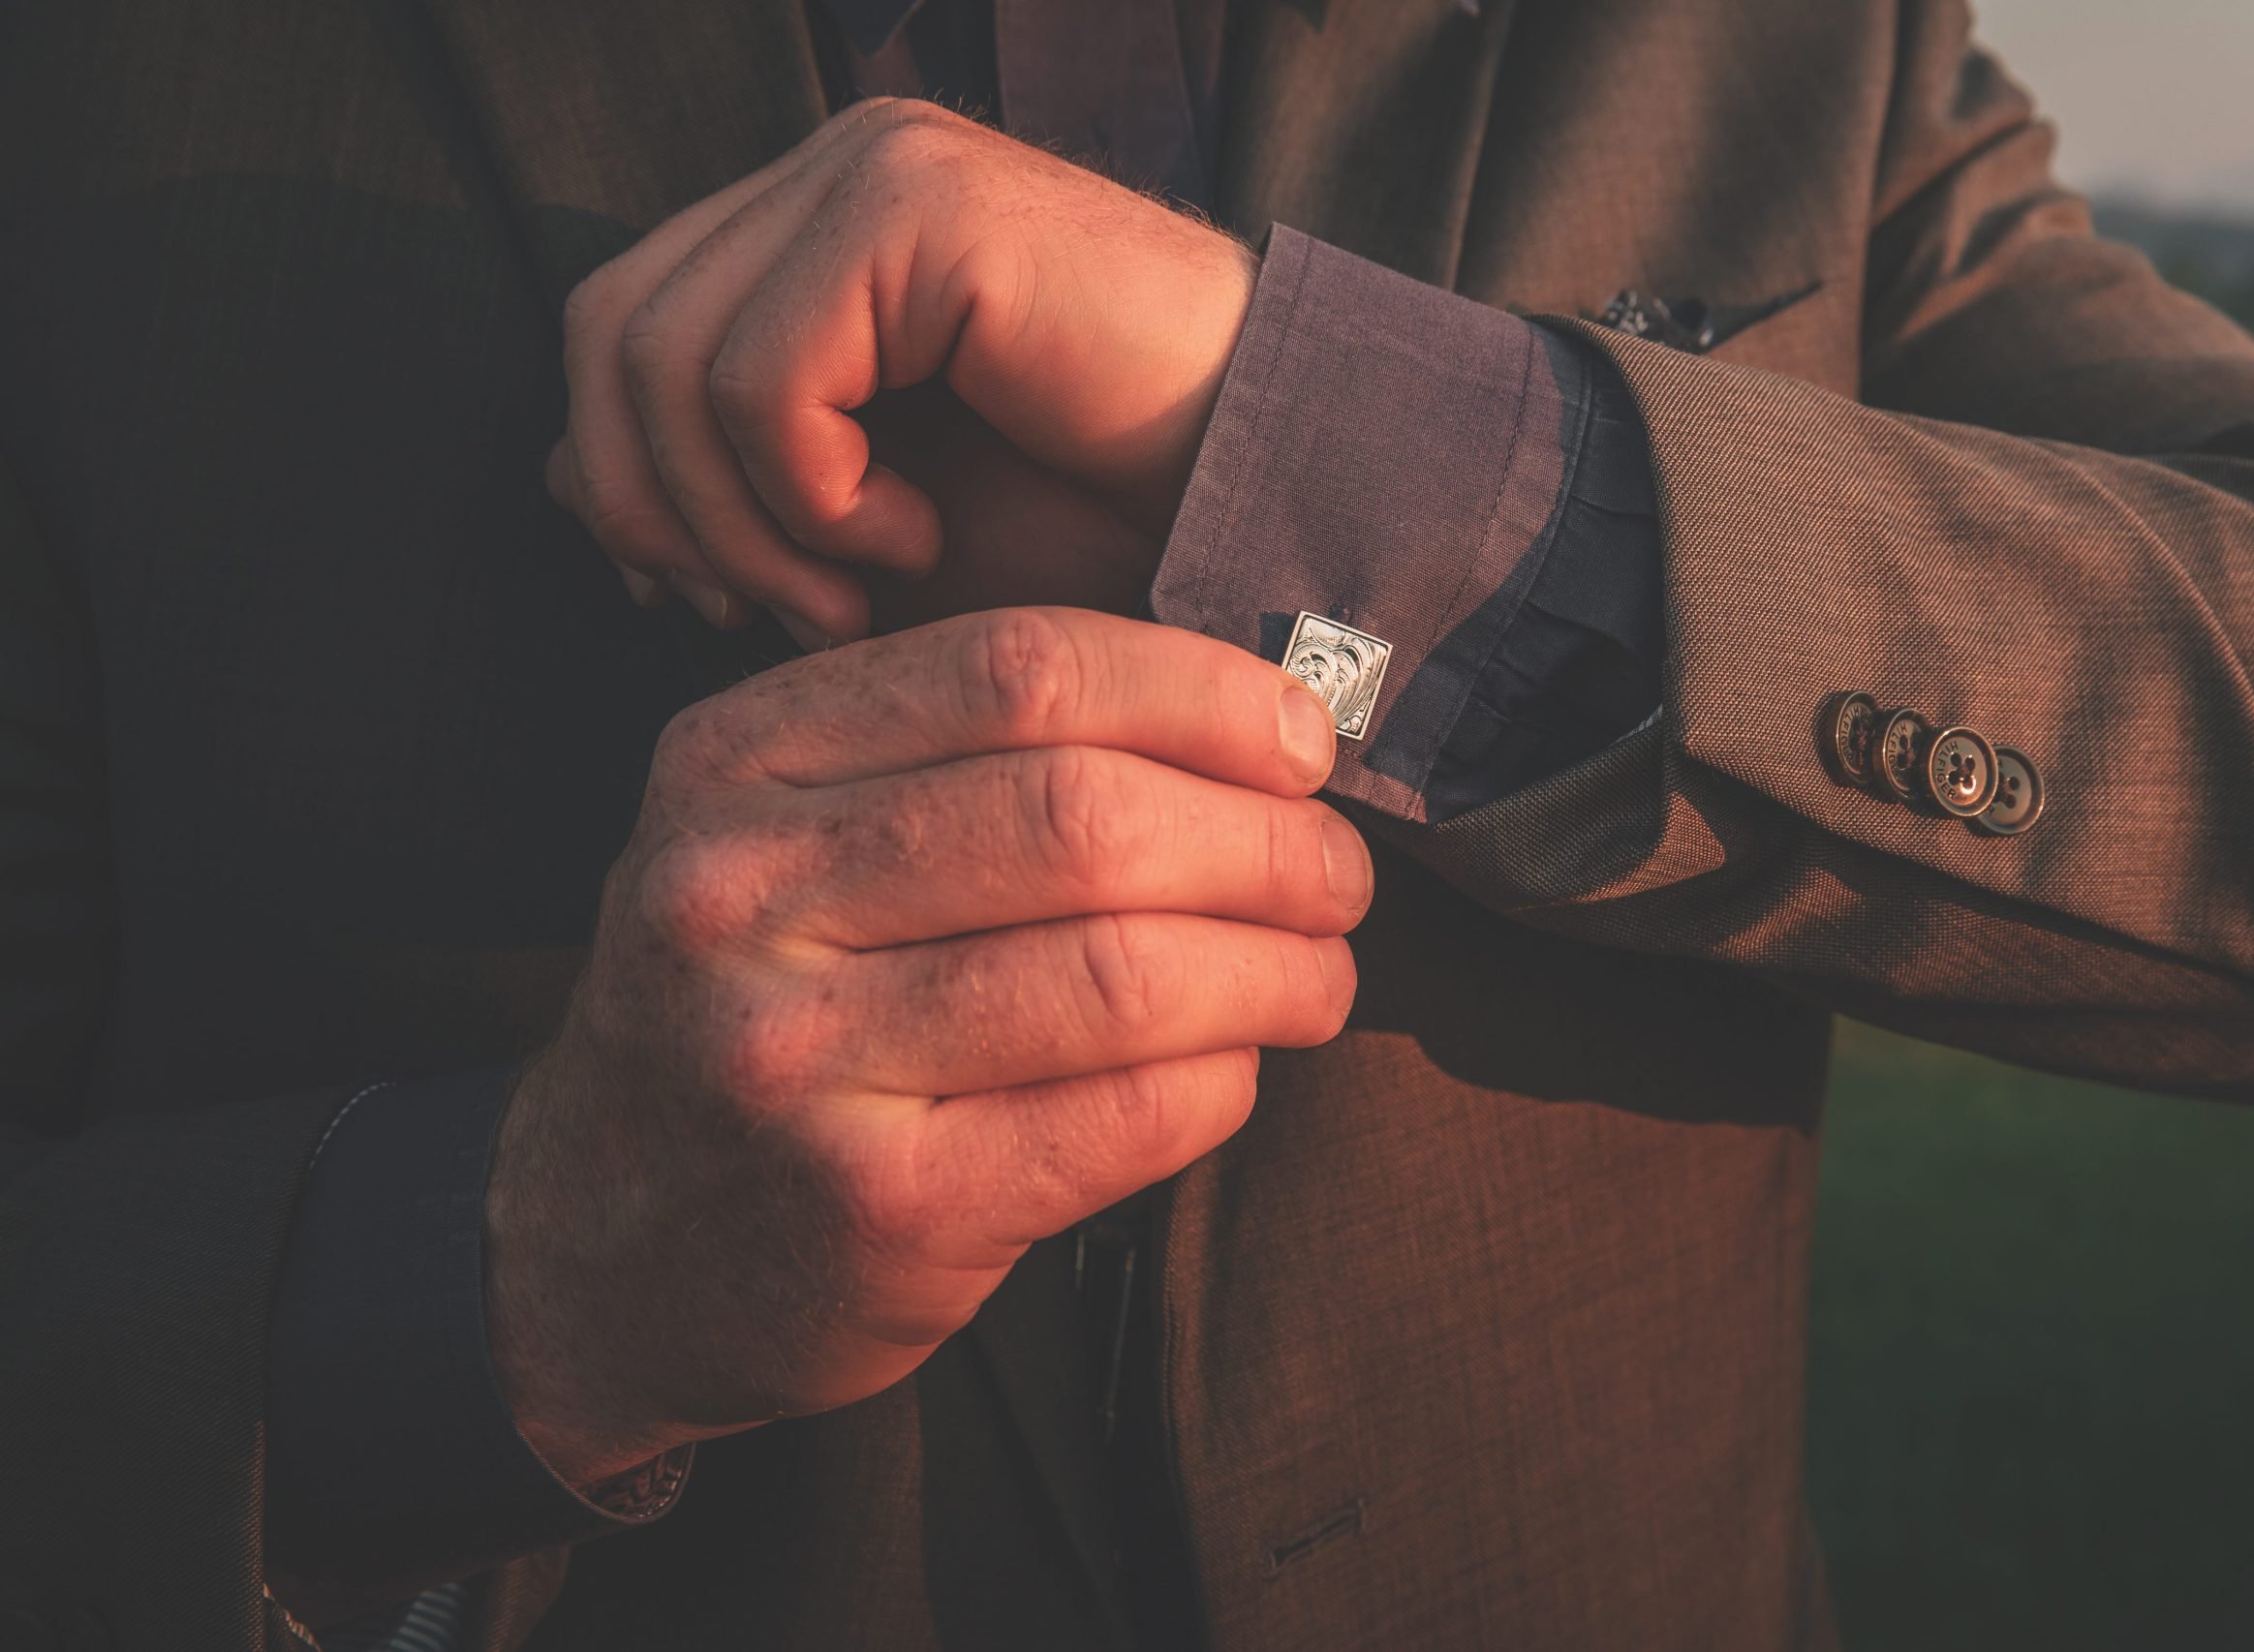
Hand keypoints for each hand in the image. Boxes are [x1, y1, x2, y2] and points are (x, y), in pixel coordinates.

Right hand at [484, 609, 1365, 1484]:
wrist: (597, 1247)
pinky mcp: (877, 1205)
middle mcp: (742, 893)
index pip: (1019, 668)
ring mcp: (799, 1057)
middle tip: (1335, 875)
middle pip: (1084, 815)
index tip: (1299, 742)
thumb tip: (1251, 725)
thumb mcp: (781, 838)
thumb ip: (958, 758)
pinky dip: (1225, 1080)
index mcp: (736, 761)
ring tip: (1317, 974)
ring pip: (1126, 971)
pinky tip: (1236, 1067)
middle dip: (1266, 840)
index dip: (1200, 693)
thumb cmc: (754, 1012)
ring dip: (1277, 969)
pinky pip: (1128, 1113)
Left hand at [545, 98, 1257, 643]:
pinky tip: (914, 536)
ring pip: (665, 360)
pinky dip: (815, 498)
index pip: (615, 325)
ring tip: (863, 590)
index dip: (620, 477)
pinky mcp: (919, 210)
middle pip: (608, 334)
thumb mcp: (868, 528)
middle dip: (661, 512)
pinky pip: (765, 377)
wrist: (1265, 497)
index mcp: (816, 226)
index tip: (700, 600)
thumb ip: (718, 486)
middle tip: (779, 613)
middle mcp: (835, 171)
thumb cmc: (1092, 522)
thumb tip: (556, 476)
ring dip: (747, 526)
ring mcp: (875, 172)